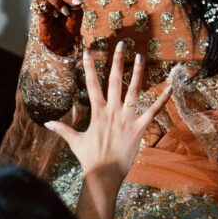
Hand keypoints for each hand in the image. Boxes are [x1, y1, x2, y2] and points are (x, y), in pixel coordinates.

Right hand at [36, 0, 82, 55]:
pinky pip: (41, 4)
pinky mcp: (40, 12)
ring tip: (65, 13)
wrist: (64, 42)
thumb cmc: (71, 26)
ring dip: (58, 2)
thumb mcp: (77, 15)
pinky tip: (54, 15)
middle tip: (75, 4)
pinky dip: (49, 8)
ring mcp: (47, 4)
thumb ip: (75, 5)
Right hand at [46, 40, 171, 187]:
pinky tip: (170, 87)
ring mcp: (127, 118)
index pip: (91, 84)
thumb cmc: (89, 158)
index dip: (89, 67)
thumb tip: (47, 123)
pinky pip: (153, 111)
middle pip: (115, 81)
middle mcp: (112, 111)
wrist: (104, 174)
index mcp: (97, 112)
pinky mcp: (139, 128)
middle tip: (121, 44)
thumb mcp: (74, 141)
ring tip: (140, 56)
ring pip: (134, 91)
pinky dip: (162, 99)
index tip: (88, 51)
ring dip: (137, 73)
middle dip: (117, 61)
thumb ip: (62, 129)